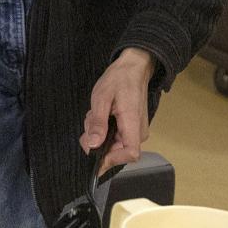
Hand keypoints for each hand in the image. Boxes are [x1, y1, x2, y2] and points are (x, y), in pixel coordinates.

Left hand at [81, 48, 155, 173]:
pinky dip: (103, 131)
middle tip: (88, 125)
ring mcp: (135, 131)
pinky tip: (100, 116)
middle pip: (117, 153)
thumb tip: (92, 145)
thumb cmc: (119, 79)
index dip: (112, 160)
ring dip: (99, 135)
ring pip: (113, 146)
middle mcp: (138, 132)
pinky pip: (115, 138)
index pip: (130, 154)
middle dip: (98, 143)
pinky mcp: (131, 129)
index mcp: (133, 124)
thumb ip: (97, 123)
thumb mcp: (101, 98)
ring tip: (94, 116)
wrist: (133, 68)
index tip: (94, 153)